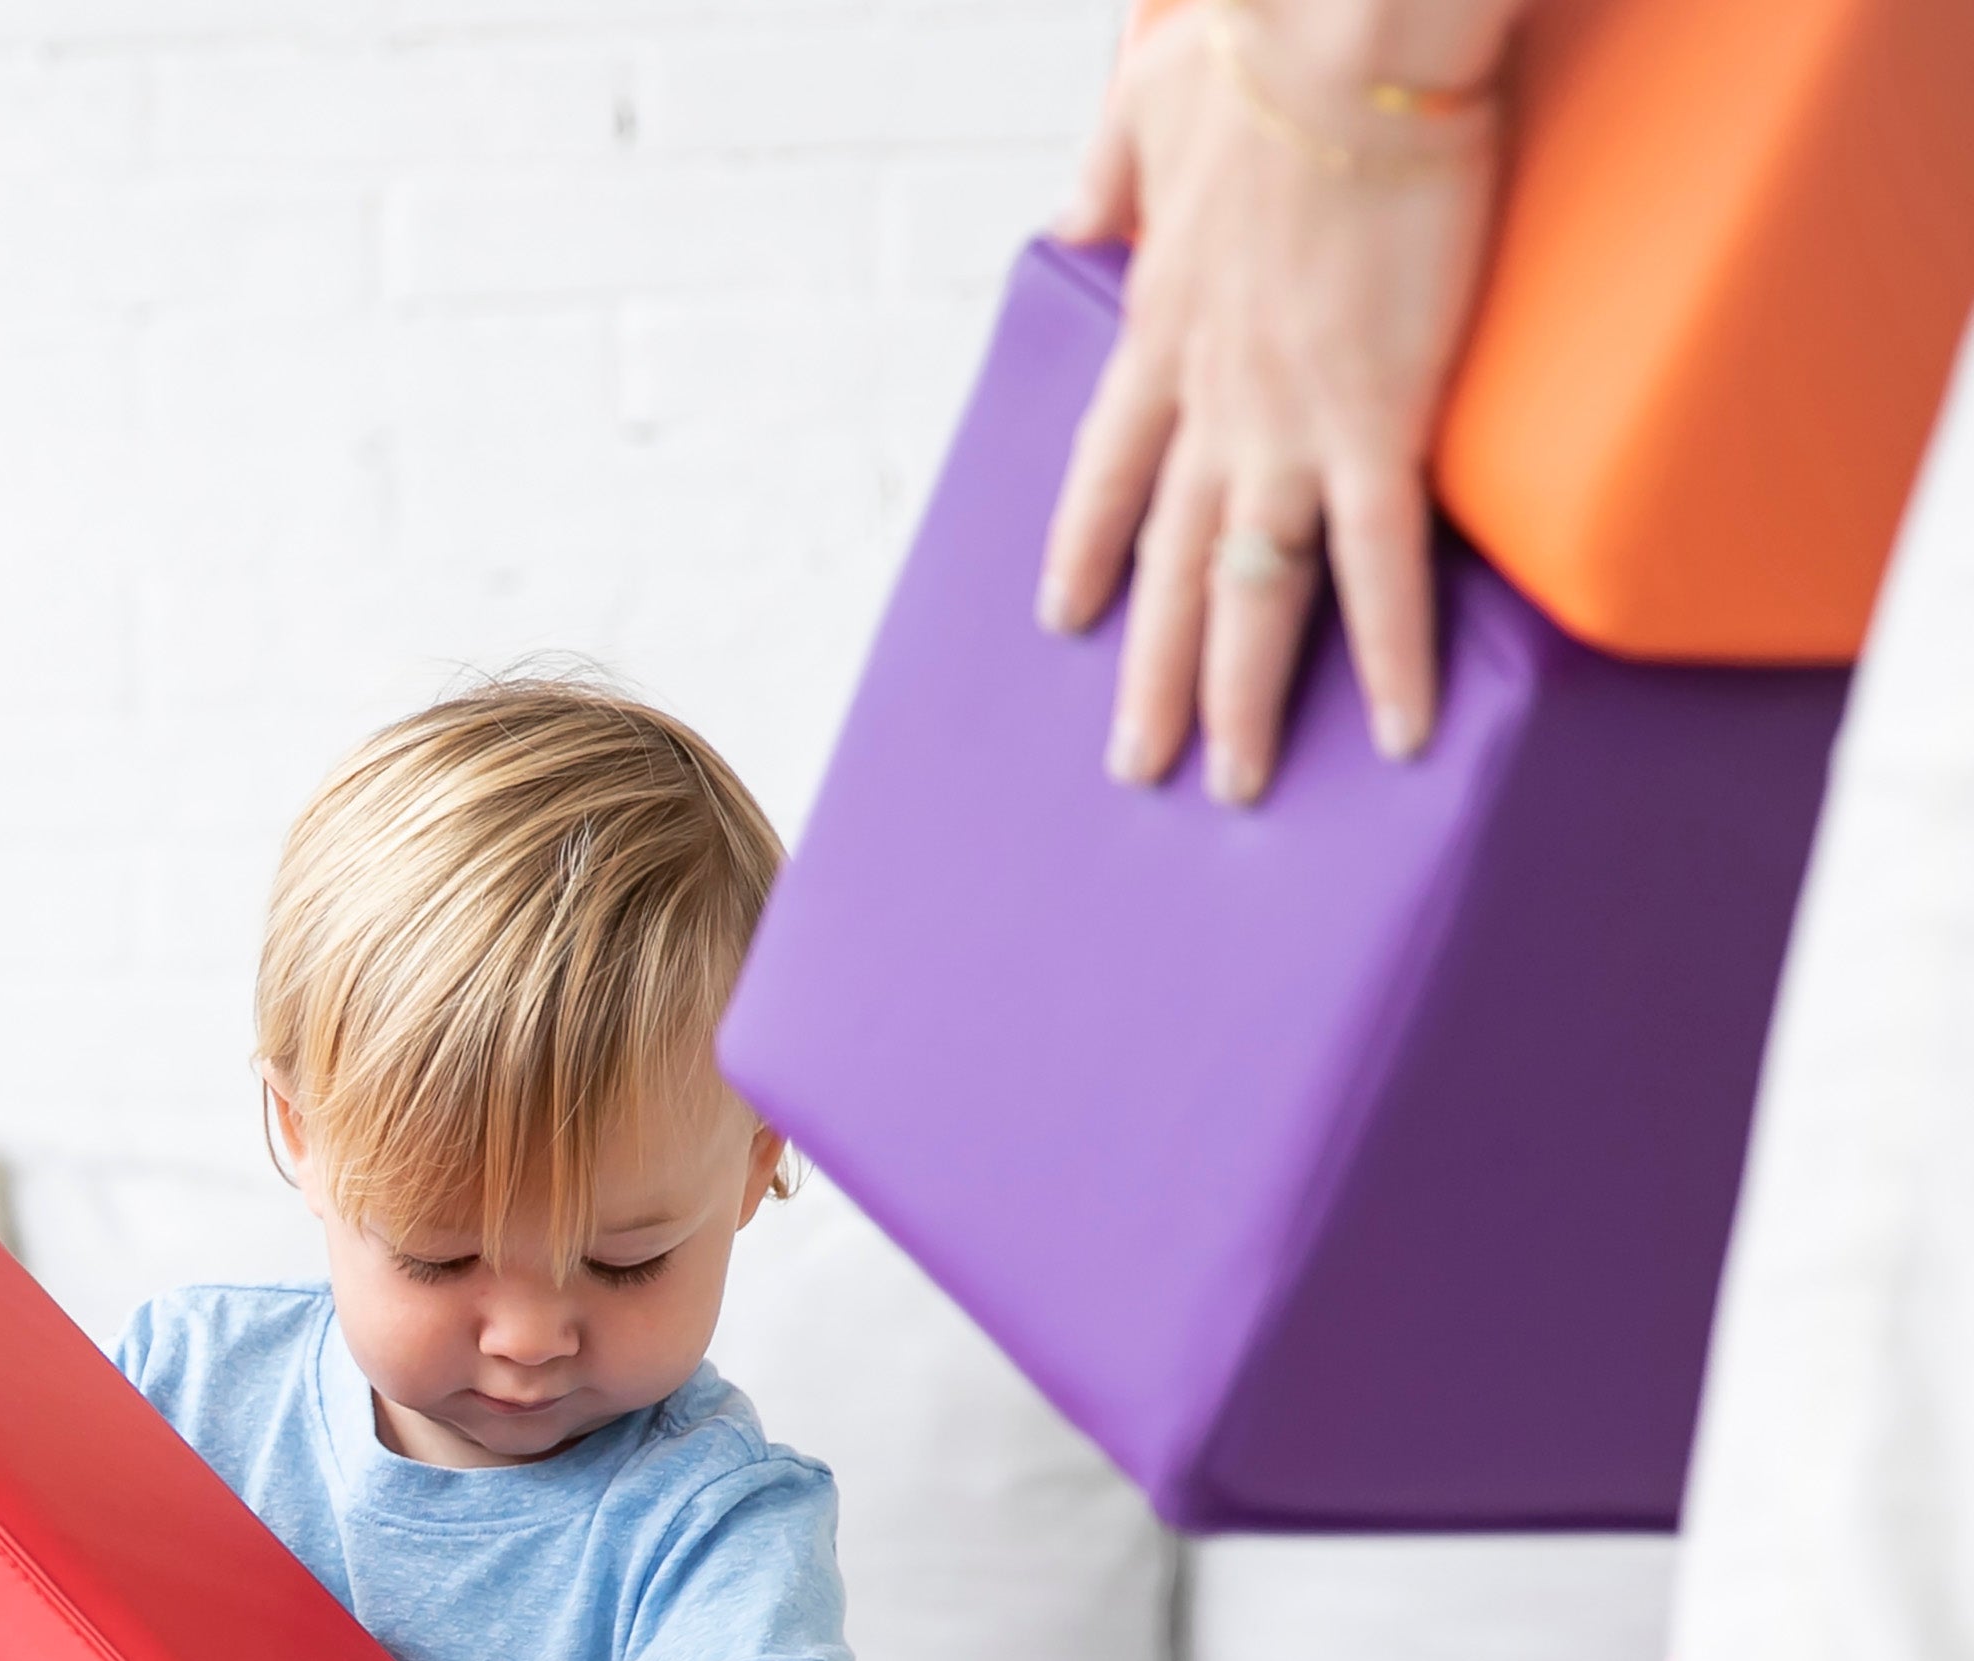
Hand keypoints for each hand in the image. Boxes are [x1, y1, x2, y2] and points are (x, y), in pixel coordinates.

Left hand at [1037, 0, 1509, 801]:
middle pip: (1167, 567)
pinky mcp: (1374, 420)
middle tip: (1137, 765)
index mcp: (1160, 328)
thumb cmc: (1264, 42)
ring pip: (1248, 596)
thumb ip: (1110, 168)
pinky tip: (1396, 735)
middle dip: (1149, 674)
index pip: (1105, 466)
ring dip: (1240, 698)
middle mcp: (1208, 400)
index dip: (1084, 546)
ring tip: (1233, 785)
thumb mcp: (1151, 100)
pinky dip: (1389, 658)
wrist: (1343, 34)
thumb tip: (1074, 210)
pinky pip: (1379, 569)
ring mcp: (1285, 422)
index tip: (1063, 615)